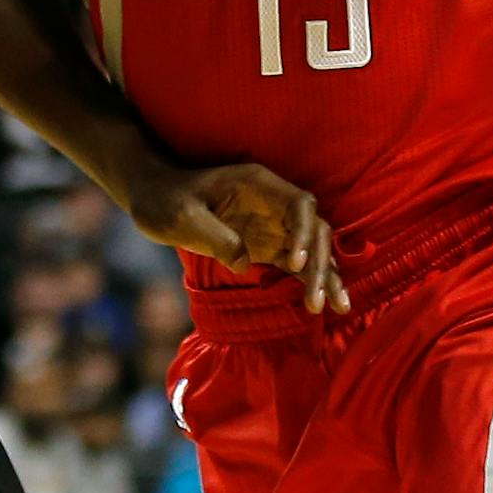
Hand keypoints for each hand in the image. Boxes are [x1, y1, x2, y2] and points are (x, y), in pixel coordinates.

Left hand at [124, 156, 347, 314]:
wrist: (154, 198)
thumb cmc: (166, 201)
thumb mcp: (184, 218)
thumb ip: (216, 237)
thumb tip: (245, 263)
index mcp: (257, 184)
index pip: (299, 204)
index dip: (305, 232)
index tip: (295, 262)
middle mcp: (273, 203)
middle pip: (314, 229)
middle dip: (322, 262)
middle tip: (317, 297)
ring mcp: (273, 225)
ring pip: (313, 249)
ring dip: (327, 276)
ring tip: (338, 307)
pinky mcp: (267, 246)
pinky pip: (298, 265)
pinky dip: (312, 283)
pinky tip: (322, 305)